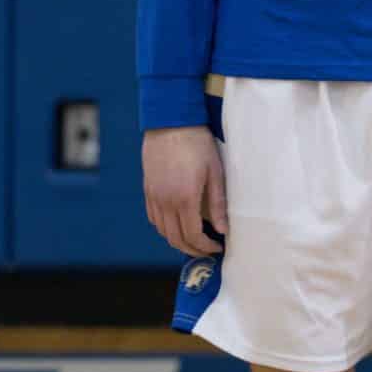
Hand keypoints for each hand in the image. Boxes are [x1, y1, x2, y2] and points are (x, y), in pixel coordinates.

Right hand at [142, 125, 227, 258]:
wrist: (170, 122)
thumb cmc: (197, 144)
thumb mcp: (215, 172)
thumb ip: (218, 204)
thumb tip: (223, 230)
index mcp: (184, 198)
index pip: (193, 235)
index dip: (205, 247)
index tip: (217, 247)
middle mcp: (165, 201)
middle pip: (175, 238)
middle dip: (192, 249)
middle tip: (207, 250)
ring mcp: (154, 196)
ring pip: (162, 231)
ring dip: (178, 240)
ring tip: (194, 240)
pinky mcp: (147, 189)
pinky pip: (154, 218)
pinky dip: (165, 228)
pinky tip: (177, 225)